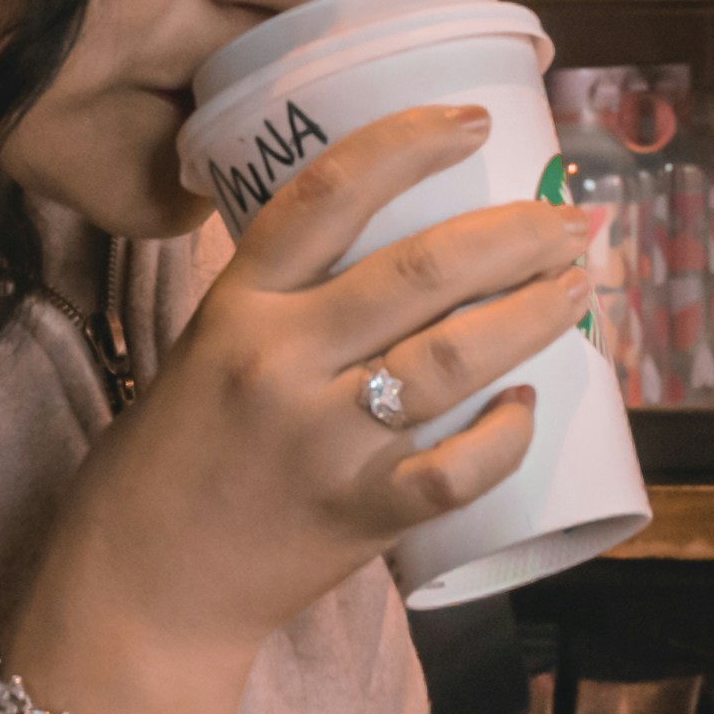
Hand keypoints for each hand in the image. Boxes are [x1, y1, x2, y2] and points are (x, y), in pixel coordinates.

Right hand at [2, 107, 587, 713]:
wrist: (137, 592)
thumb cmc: (169, 465)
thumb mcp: (203, 350)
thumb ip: (281, 303)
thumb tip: (394, 253)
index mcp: (236, 307)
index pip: (328, 194)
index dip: (409, 142)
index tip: (475, 121)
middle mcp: (281, 362)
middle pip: (422, 268)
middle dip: (516, 235)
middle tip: (571, 220)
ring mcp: (324, 442)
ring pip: (456, 356)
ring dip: (534, 314)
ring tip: (576, 288)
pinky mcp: (358, 516)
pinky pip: (457, 470)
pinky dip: (505, 435)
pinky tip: (527, 406)